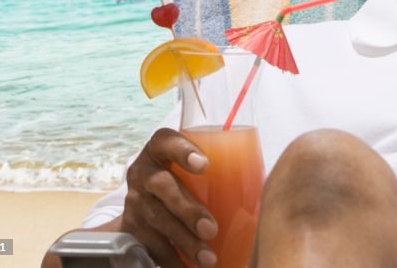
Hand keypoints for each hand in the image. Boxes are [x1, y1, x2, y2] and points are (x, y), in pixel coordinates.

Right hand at [120, 128, 218, 267]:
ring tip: (207, 258)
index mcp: (160, 148)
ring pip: (157, 220)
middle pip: (162, 186)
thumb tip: (265, 187)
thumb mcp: (195, 164)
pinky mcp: (131, 226)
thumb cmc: (186, 176)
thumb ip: (219, 168)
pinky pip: (149, 244)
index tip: (205, 165)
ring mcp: (135, 199)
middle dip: (187, 210)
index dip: (184, 151)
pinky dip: (170, 258)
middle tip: (211, 229)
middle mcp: (143, 171)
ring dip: (183, 242)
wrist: (147, 198)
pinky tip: (188, 267)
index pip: (167, 141)